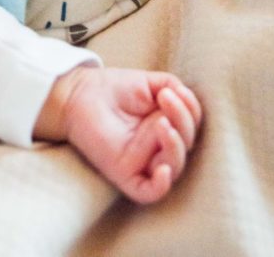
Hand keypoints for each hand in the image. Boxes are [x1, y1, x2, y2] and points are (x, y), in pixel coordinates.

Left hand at [35, 66, 202, 203]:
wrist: (82, 93)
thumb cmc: (115, 88)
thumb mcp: (152, 82)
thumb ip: (175, 87)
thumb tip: (188, 98)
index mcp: (166, 125)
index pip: (191, 126)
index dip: (190, 109)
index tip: (174, 91)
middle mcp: (158, 146)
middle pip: (186, 145)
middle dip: (183, 121)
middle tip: (165, 99)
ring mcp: (143, 161)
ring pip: (173, 168)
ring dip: (176, 146)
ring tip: (162, 124)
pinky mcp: (125, 174)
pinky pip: (149, 191)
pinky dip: (160, 185)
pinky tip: (163, 170)